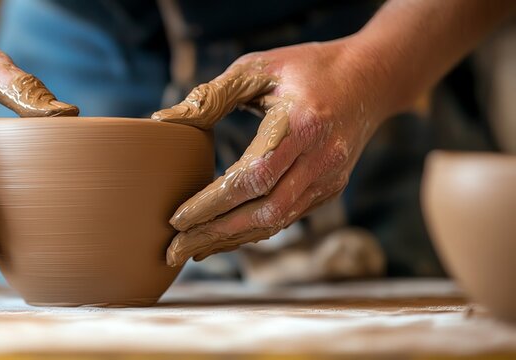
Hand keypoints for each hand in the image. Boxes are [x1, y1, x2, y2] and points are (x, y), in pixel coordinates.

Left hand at [153, 39, 384, 265]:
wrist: (370, 77)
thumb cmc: (305, 67)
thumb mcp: (257, 67)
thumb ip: (210, 96)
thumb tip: (162, 122)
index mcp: (301, 124)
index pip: (253, 178)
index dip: (214, 203)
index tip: (177, 218)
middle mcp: (321, 158)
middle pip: (264, 212)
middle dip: (215, 234)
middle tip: (173, 249)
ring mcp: (330, 178)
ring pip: (276, 222)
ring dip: (231, 240)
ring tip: (190, 249)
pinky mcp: (330, 189)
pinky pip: (287, 217)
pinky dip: (252, 230)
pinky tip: (222, 236)